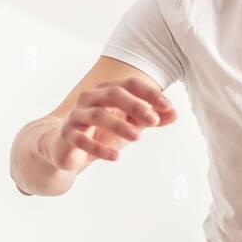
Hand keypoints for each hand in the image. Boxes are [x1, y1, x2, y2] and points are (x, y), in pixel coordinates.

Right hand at [43, 78, 176, 171]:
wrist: (66, 147)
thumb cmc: (102, 132)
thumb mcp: (130, 125)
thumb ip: (150, 119)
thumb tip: (175, 114)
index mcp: (108, 91)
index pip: (130, 84)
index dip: (149, 93)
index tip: (168, 106)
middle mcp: (91, 98)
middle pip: (113, 93)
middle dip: (135, 105)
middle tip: (154, 120)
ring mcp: (77, 115)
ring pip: (97, 115)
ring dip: (119, 125)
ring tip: (138, 137)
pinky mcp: (68, 135)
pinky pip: (81, 139)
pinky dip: (99, 148)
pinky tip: (115, 157)